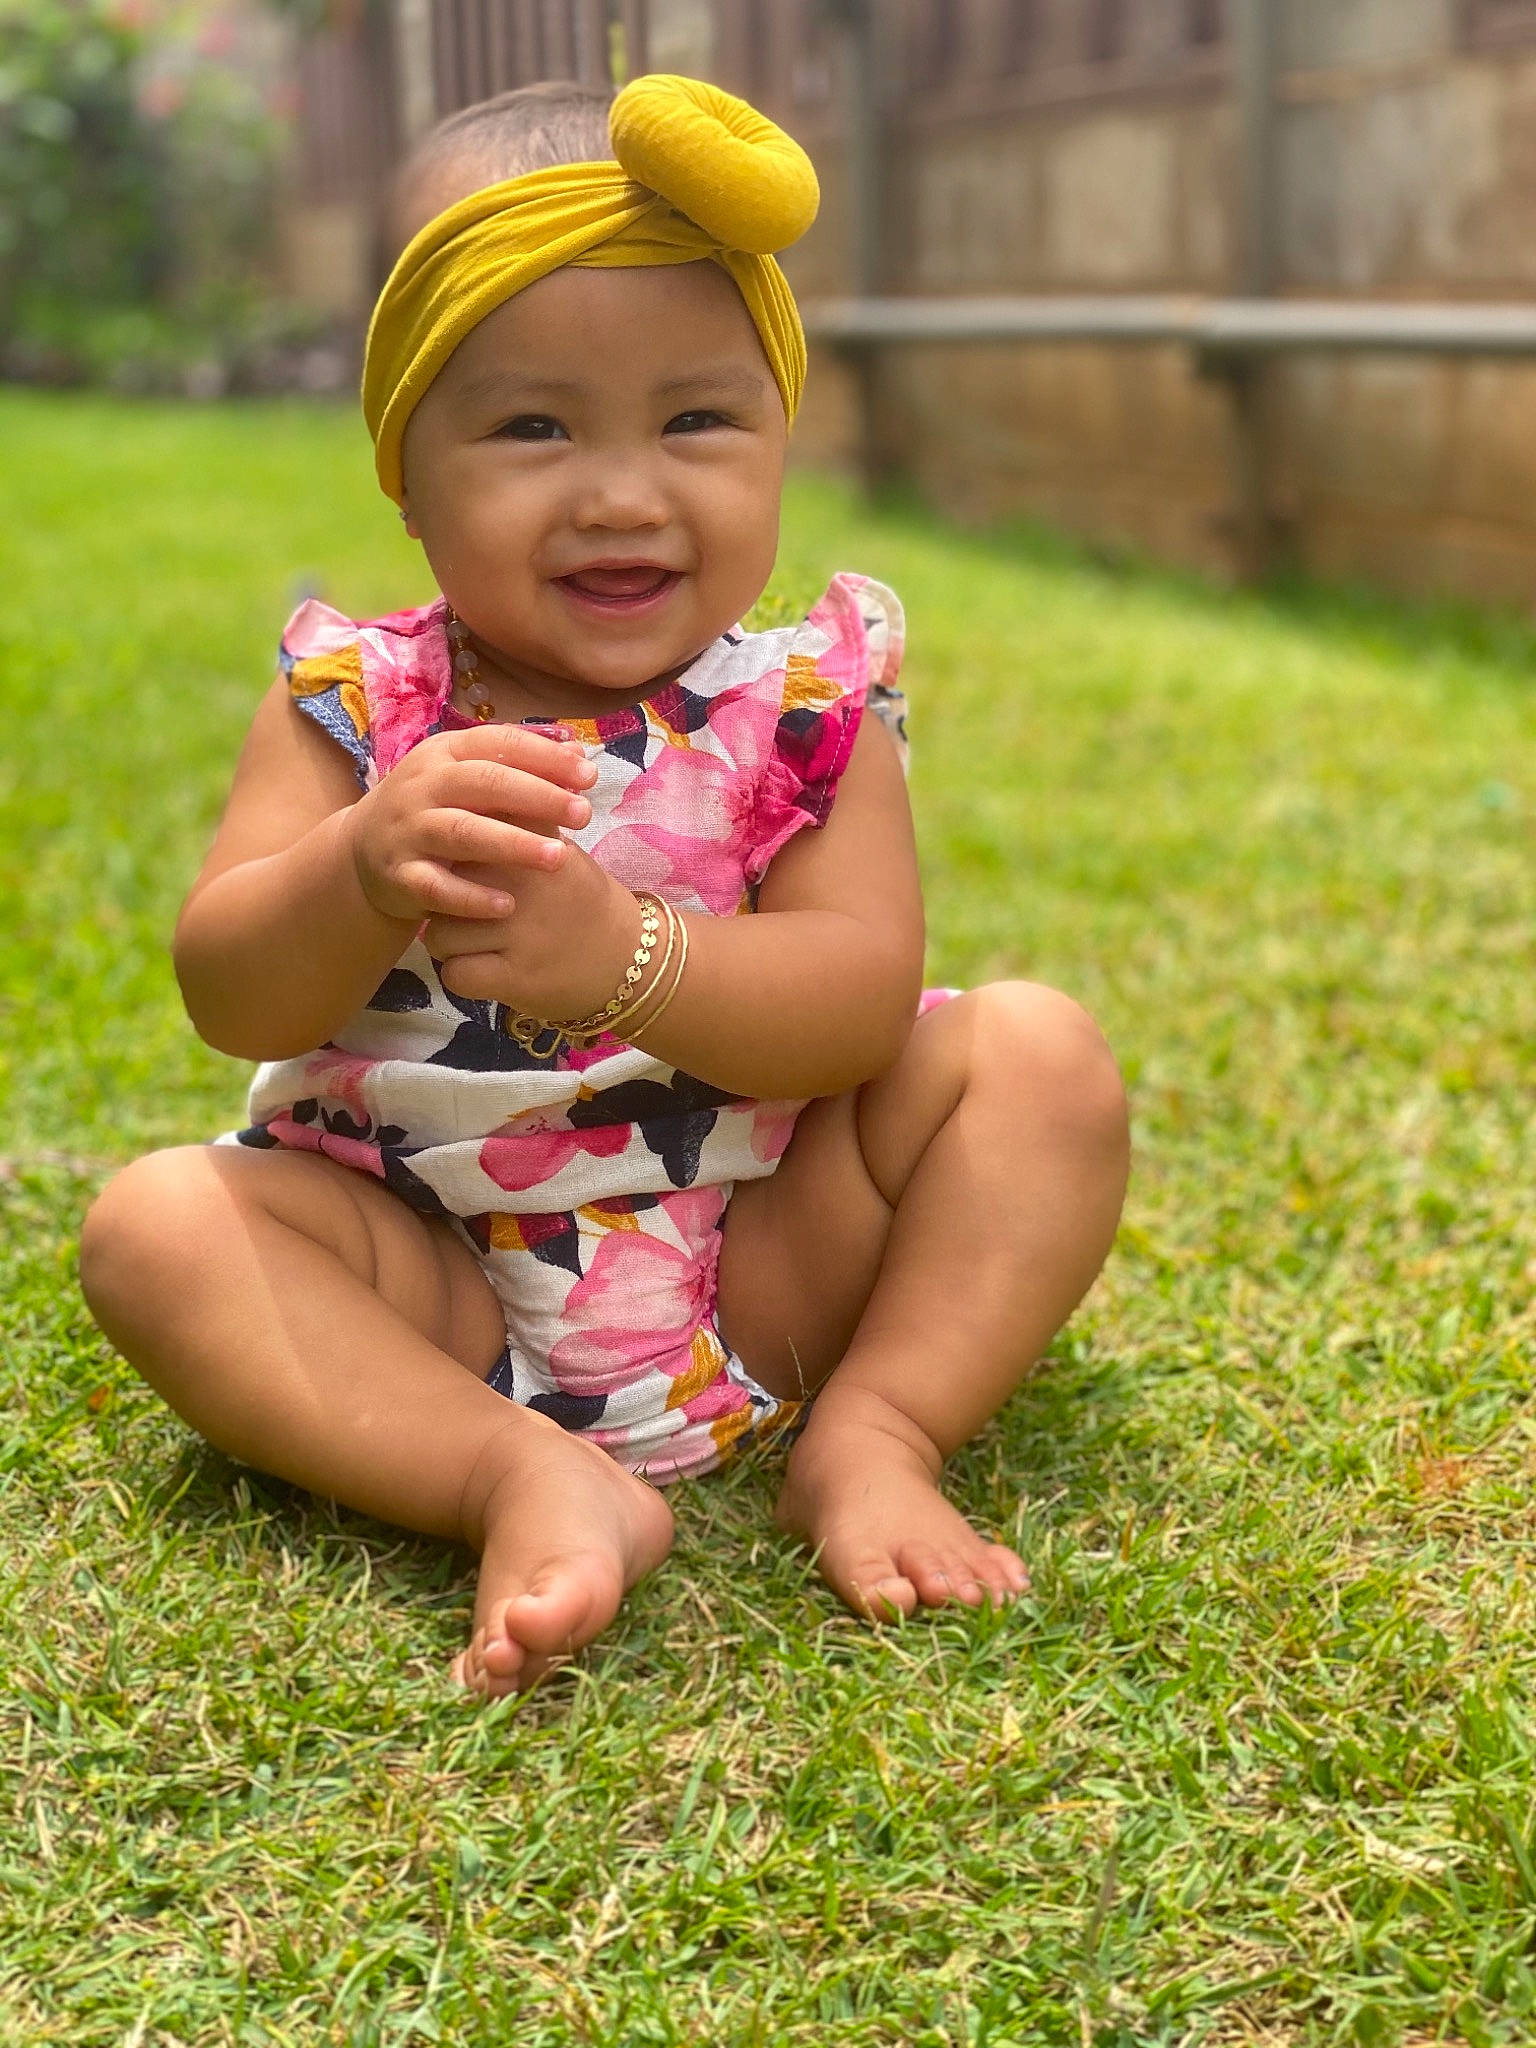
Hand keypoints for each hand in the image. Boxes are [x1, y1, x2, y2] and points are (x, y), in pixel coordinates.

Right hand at [348, 725, 598, 923]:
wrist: (364, 850)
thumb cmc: (437, 809)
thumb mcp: (469, 777)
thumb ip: (520, 765)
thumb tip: (580, 752)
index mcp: (444, 753)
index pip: (498, 744)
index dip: (545, 757)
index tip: (589, 777)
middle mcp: (422, 786)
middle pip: (484, 783)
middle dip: (539, 796)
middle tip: (584, 815)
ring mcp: (408, 830)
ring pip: (463, 833)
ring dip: (513, 845)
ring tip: (559, 858)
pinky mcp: (399, 875)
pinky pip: (437, 887)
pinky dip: (473, 897)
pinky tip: (509, 905)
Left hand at [422, 841, 647, 1023]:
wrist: (631, 959)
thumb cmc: (581, 900)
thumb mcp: (556, 847)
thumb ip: (512, 825)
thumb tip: (462, 800)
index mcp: (533, 841)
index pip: (466, 833)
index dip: (454, 855)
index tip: (466, 868)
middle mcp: (525, 880)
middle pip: (443, 882)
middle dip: (444, 899)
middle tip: (464, 912)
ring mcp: (519, 930)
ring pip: (440, 933)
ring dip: (448, 944)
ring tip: (473, 945)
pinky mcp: (516, 976)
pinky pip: (455, 974)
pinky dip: (461, 977)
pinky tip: (481, 971)